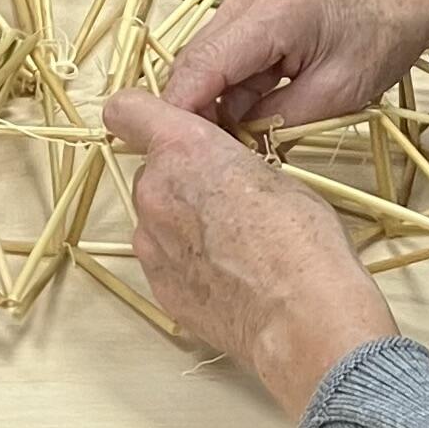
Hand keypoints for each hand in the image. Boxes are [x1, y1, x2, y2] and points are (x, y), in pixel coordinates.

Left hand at [103, 91, 394, 413]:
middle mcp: (155, 191)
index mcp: (183, 149)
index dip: (141, 116)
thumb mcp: (272, 174)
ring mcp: (151, 242)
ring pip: (156, 218)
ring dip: (182, 223)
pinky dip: (186, 262)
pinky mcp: (158, 285)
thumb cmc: (301, 240)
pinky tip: (226, 277)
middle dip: (180, 180)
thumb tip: (222, 173)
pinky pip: (164, 260)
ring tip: (231, 246)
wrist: (301, 317)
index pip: (127, 110)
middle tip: (225, 199)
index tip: (159, 126)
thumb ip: (226, 163)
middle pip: (152, 172)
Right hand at [163, 0, 428, 134]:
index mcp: (271, 13)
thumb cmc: (379, 43)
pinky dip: (230, 88)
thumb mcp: (334, 95)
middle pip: (194, 62)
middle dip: (196, 112)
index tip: (177, 155)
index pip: (202, 66)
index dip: (182, 112)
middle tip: (213, 158)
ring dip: (215, 102)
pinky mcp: (247, 7)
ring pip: (205, 60)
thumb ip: (276, 122)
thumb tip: (231, 152)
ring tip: (238, 141)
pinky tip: (249, 115)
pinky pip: (223, 55)